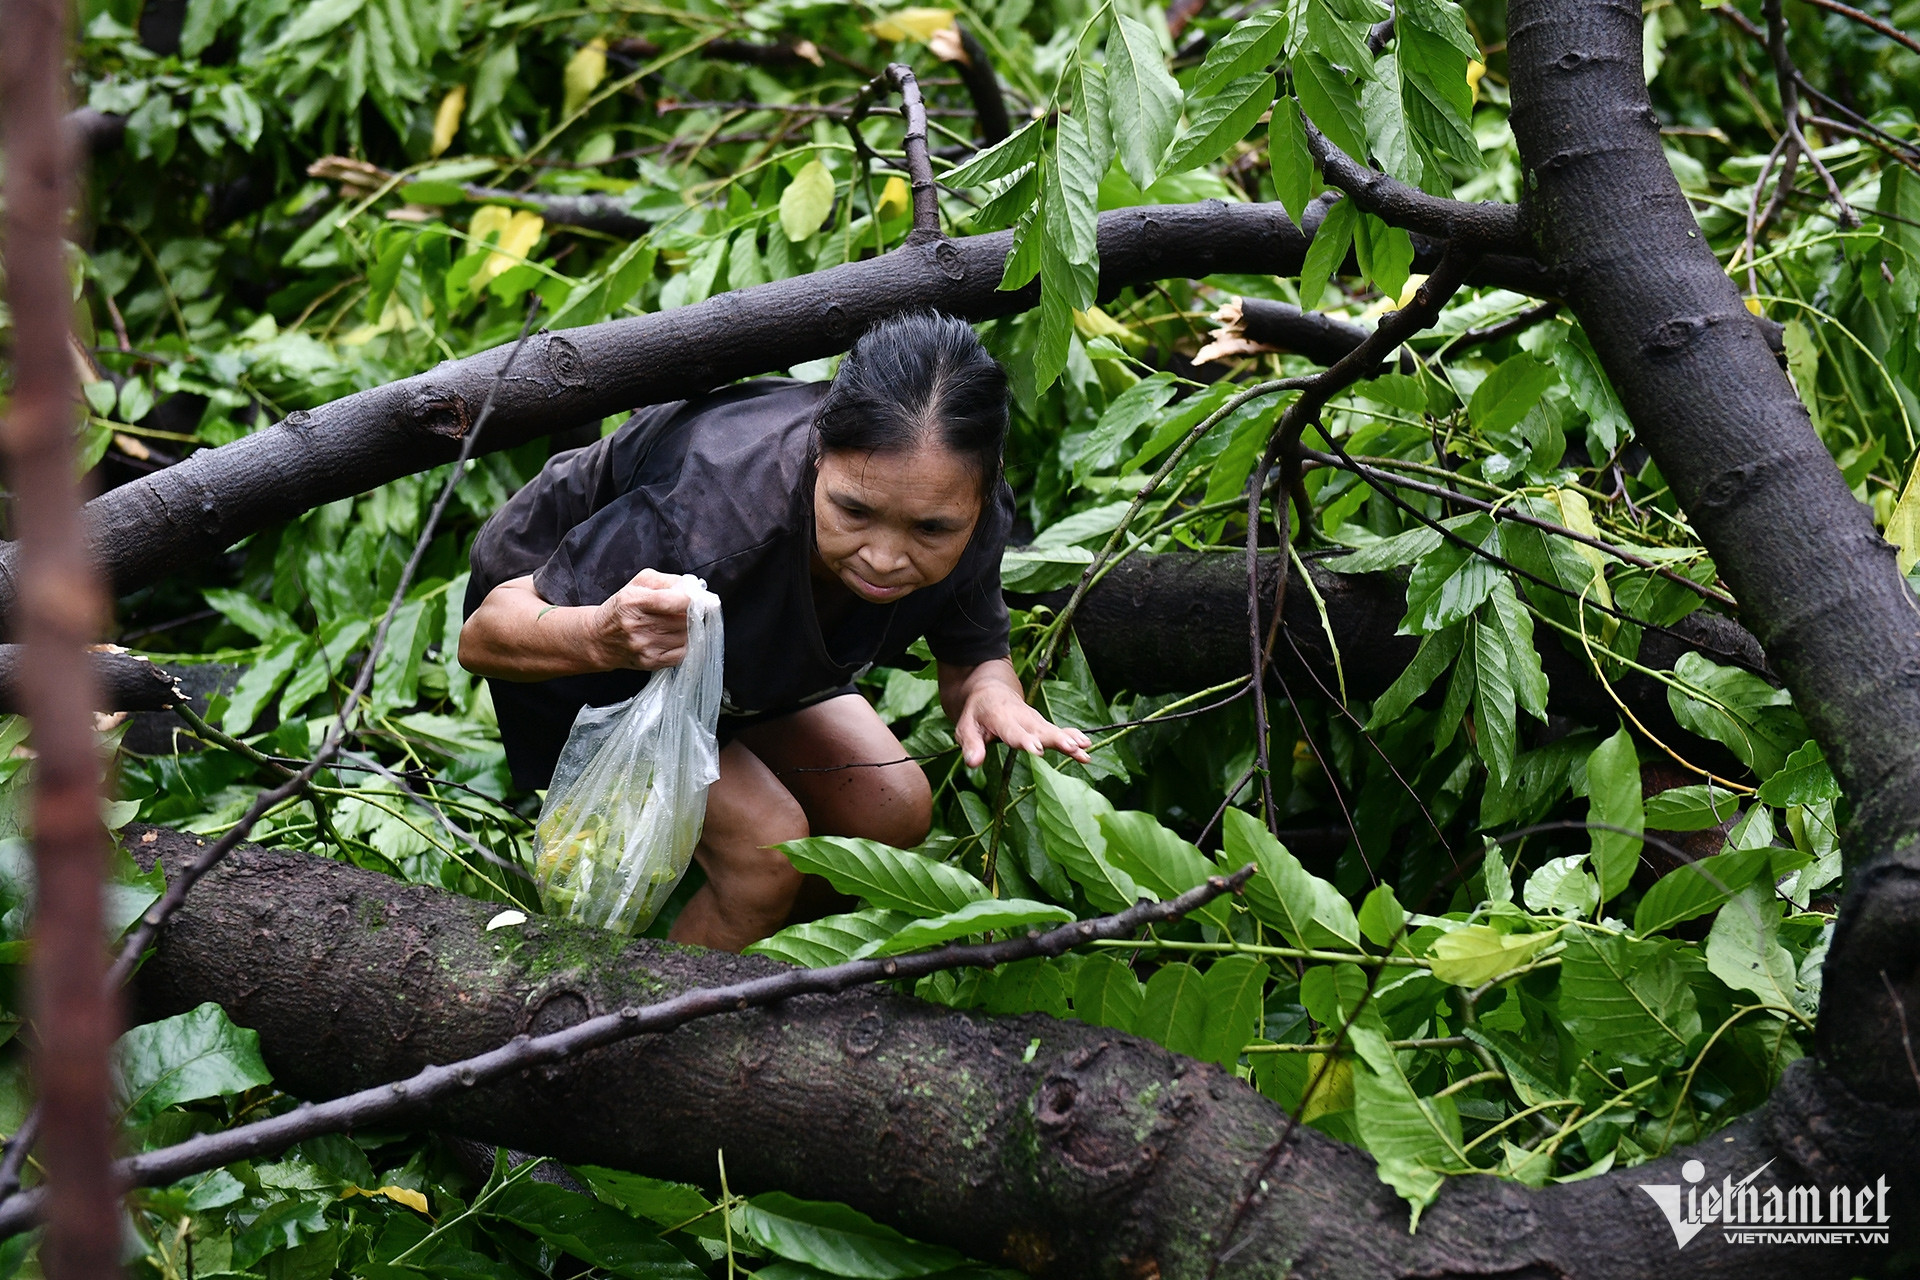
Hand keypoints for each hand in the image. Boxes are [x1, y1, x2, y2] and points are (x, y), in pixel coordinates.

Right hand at [591, 568, 690, 669]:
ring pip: (685, 636)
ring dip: (689, 628)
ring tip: (680, 622)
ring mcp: (644, 647)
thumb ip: (668, 581)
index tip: (702, 599)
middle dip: (692, 613)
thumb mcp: (639, 583)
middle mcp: (637, 626)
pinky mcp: (651, 662)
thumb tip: (693, 589)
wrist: (600, 638)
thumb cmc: (622, 607)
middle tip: (690, 610)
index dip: (692, 600)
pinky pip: (683, 653)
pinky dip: (686, 643)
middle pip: (682, 620)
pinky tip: (677, 636)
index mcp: (632, 602)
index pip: (670, 601)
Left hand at [954, 682, 1092, 768]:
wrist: (991, 691)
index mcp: (1001, 716)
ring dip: (1069, 740)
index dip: (1026, 740)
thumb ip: (971, 745)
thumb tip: (973, 763)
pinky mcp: (1042, 724)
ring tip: (1084, 751)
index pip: (1013, 731)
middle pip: (1040, 729)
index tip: (1038, 750)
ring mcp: (1034, 720)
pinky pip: (1058, 730)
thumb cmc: (977, 713)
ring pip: (1053, 730)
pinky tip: (1086, 746)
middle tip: (1071, 748)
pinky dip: (1073, 736)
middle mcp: (1022, 716)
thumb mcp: (966, 728)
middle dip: (1056, 739)